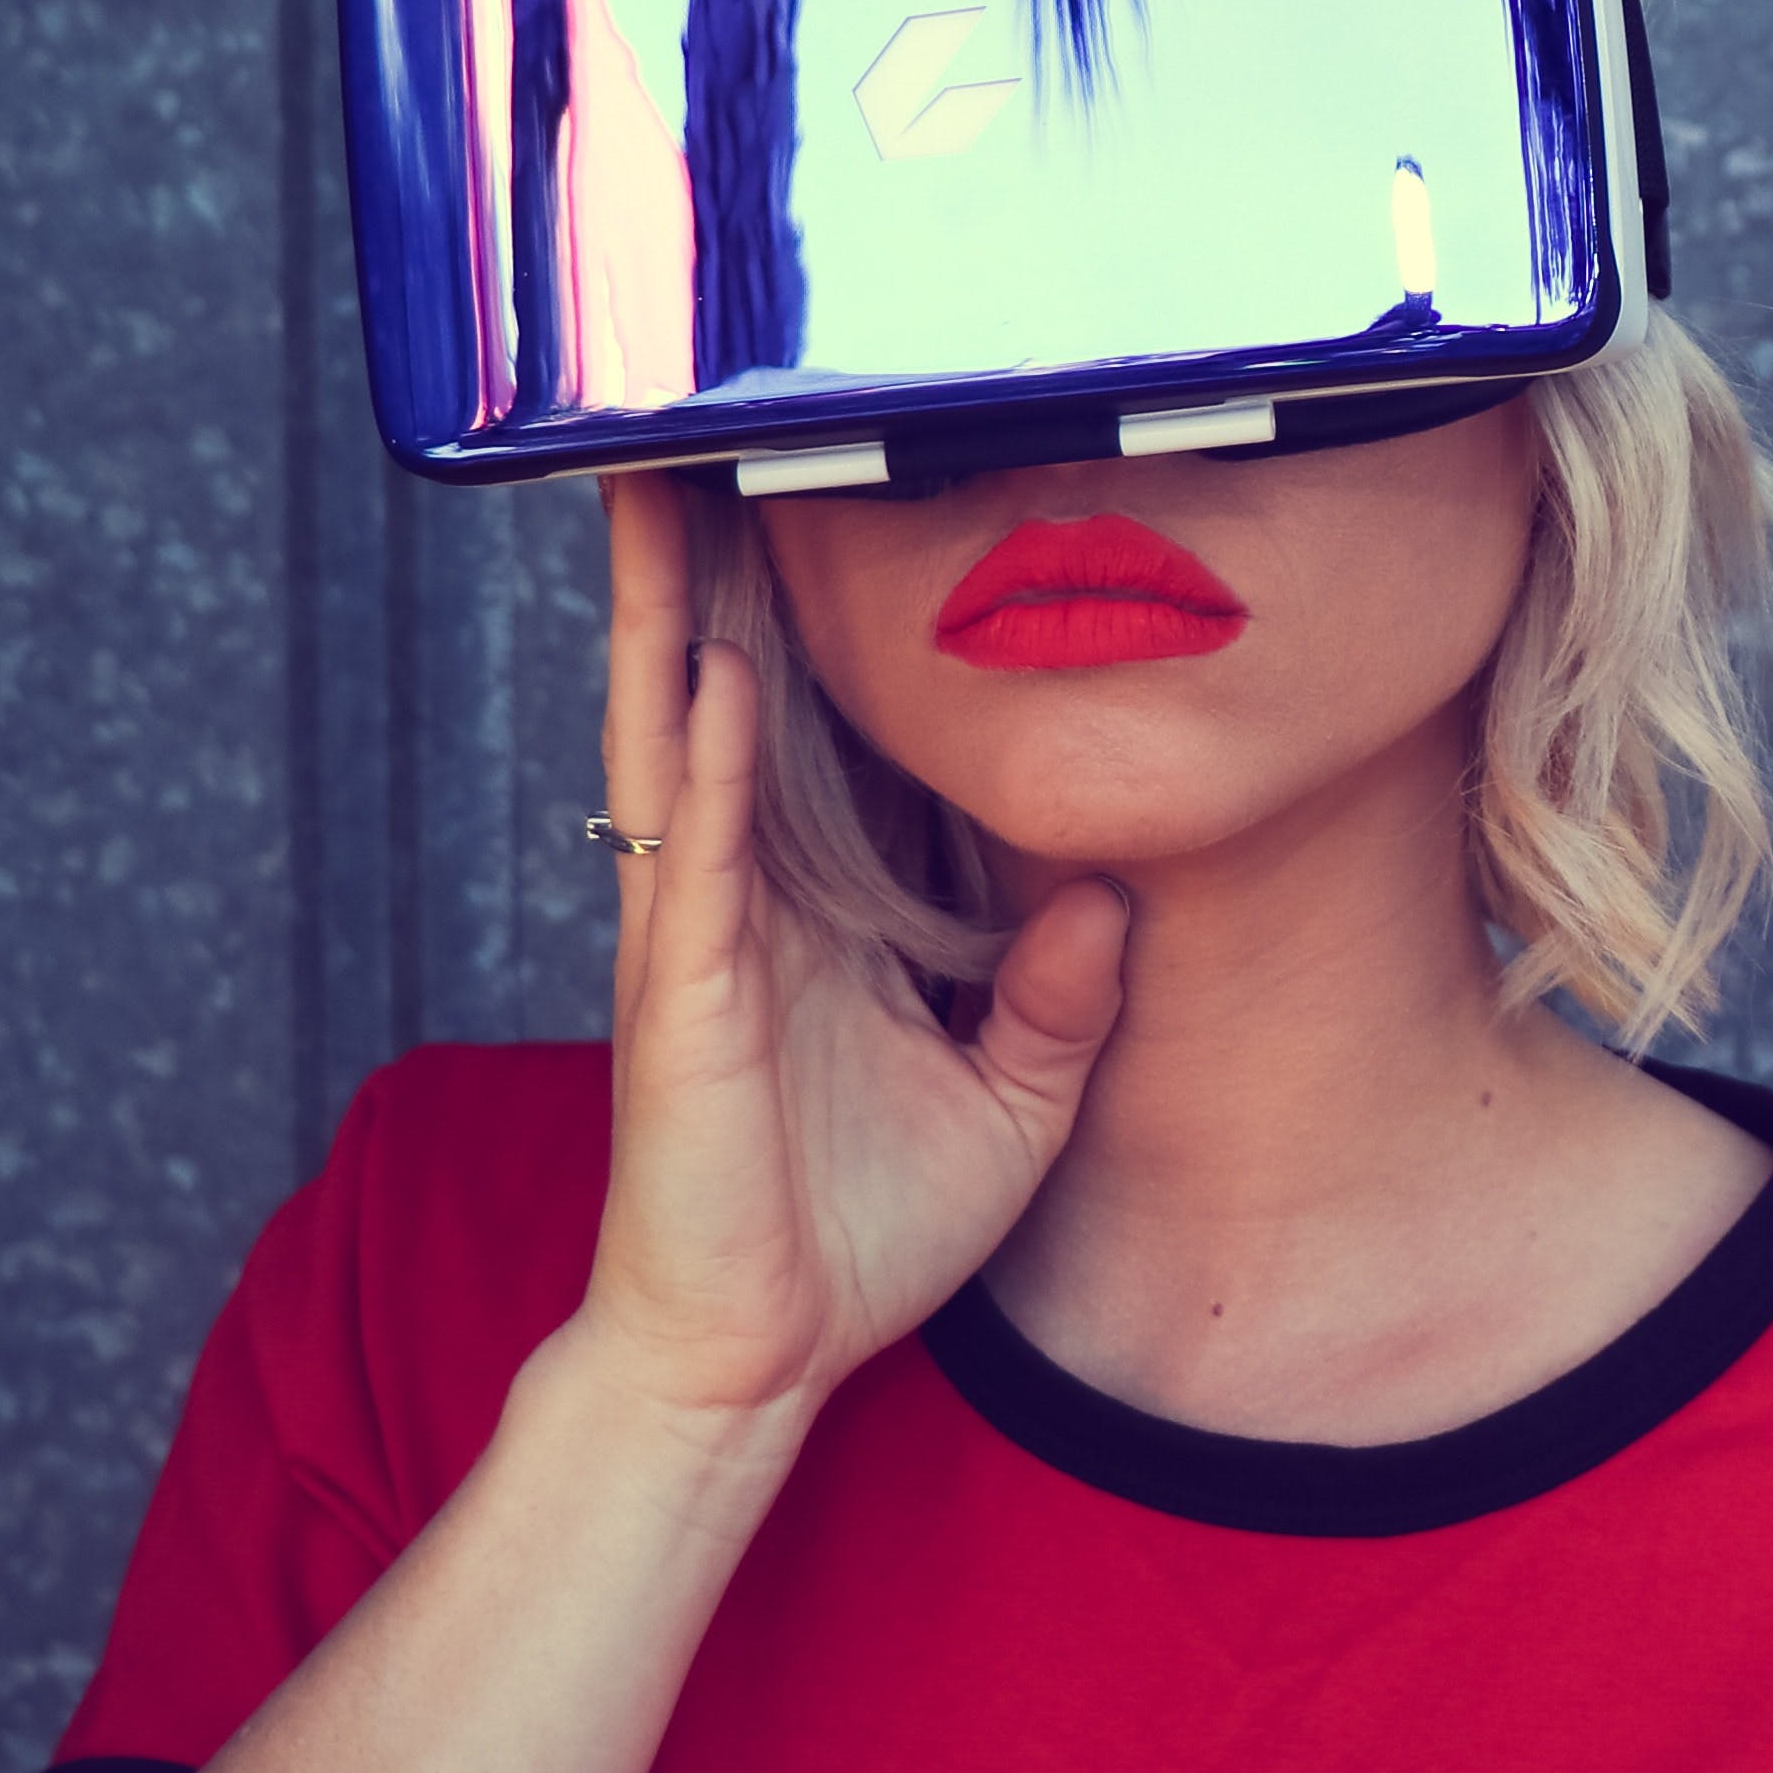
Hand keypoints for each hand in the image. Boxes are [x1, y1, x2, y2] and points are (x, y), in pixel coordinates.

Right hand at [565, 472, 1129, 1420]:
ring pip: (678, 729)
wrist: (754, 1358)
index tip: (830, 484)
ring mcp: (700, 932)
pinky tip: (723, 671)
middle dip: (712, 551)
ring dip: (674, 606)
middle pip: (720, 679)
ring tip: (662, 476)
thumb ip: (1058, 997)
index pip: (814, 720)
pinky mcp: (683, 996)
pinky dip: (712, 758)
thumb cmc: (850, 1234)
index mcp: (810, 900)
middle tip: (700, 413)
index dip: (813, 607)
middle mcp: (742, 889)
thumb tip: (1111, 894)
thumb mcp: (1008, 1103)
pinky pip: (699, 853)